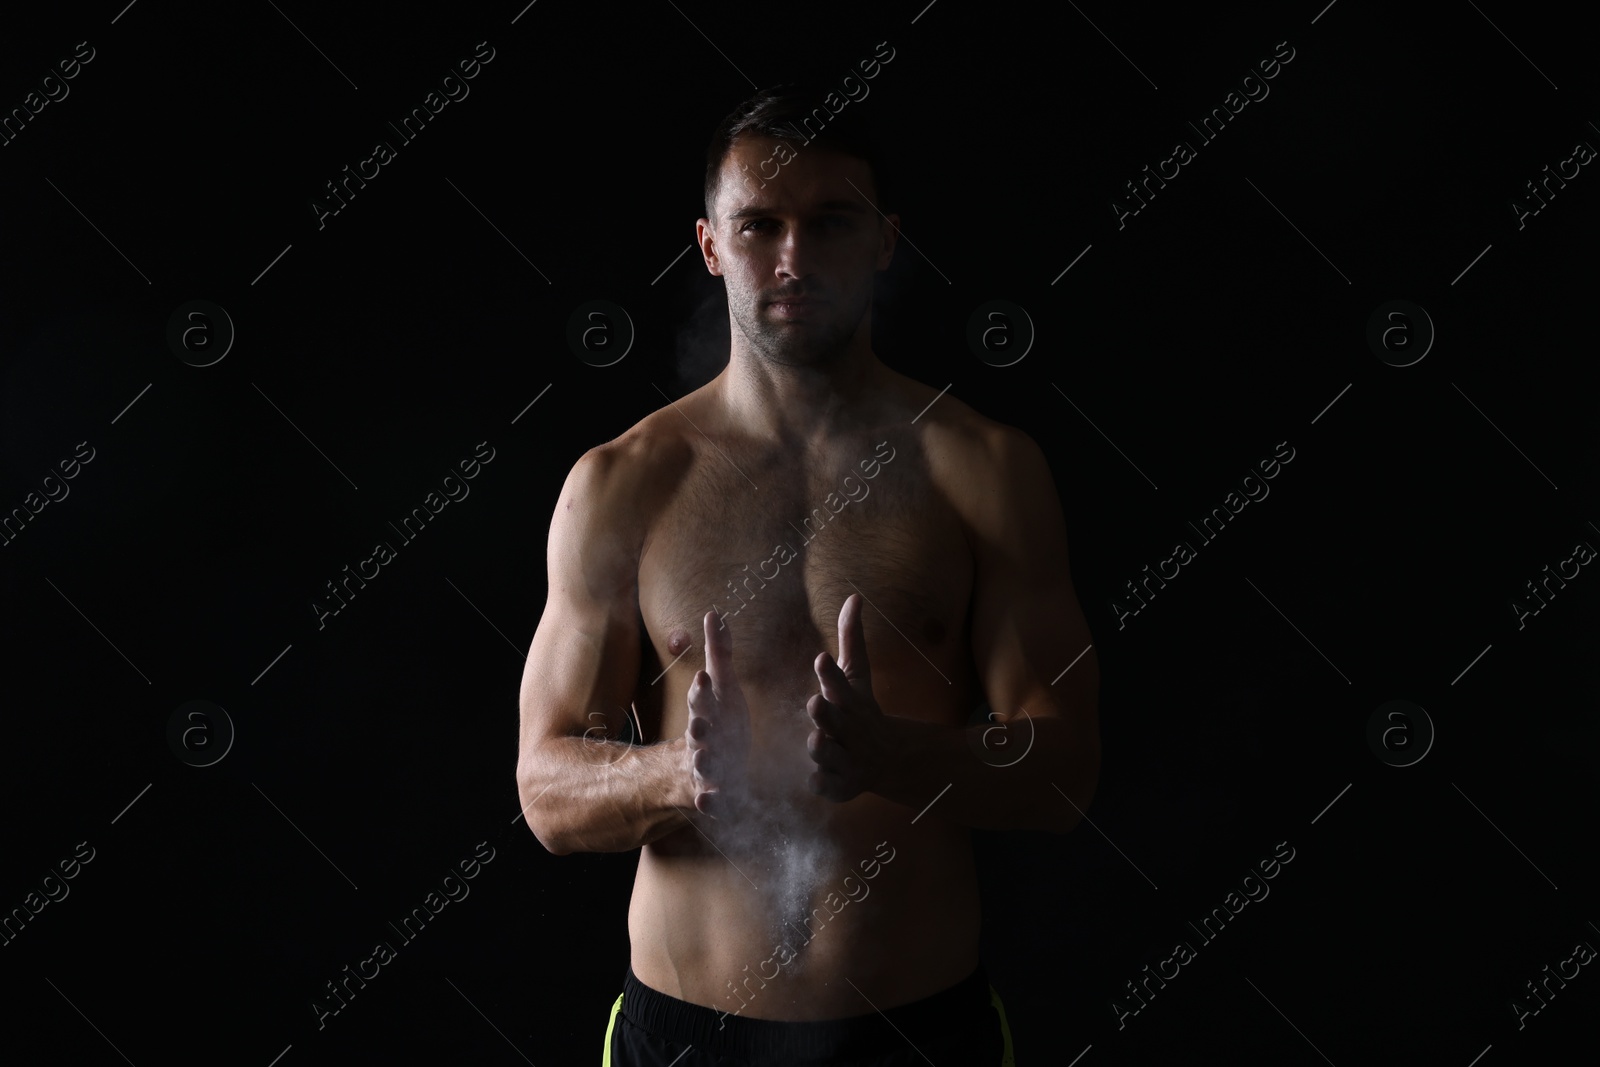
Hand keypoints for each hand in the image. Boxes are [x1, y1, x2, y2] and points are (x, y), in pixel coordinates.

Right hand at [686, 609, 752, 818]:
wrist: (714, 772)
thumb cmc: (722, 725)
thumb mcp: (723, 690)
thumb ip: (719, 655)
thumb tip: (714, 612)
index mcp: (705, 714)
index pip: (700, 701)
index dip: (701, 692)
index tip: (703, 678)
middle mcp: (701, 741)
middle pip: (696, 733)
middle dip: (697, 728)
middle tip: (698, 724)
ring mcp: (706, 770)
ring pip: (700, 765)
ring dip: (701, 762)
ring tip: (702, 758)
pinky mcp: (715, 795)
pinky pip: (709, 800)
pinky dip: (707, 802)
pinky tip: (706, 802)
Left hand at [807, 593, 896, 801]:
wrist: (887, 759)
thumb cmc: (861, 710)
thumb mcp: (857, 677)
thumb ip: (851, 640)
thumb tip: (853, 596)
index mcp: (851, 703)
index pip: (841, 685)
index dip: (830, 674)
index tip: (819, 659)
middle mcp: (852, 731)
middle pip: (838, 720)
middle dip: (827, 713)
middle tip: (816, 702)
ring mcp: (848, 759)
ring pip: (832, 755)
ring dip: (824, 748)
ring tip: (816, 740)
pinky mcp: (841, 786)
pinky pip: (828, 786)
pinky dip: (823, 784)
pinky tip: (814, 781)